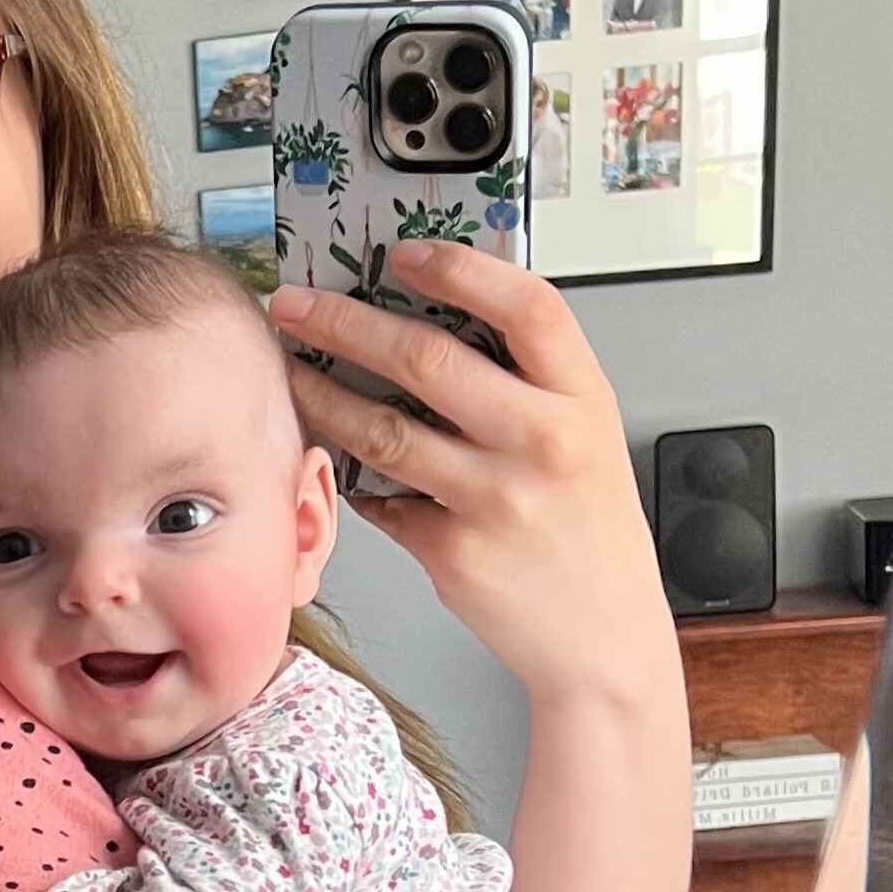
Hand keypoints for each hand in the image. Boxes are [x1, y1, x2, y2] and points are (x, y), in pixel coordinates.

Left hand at [264, 241, 670, 705]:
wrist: (604, 638)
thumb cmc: (589, 532)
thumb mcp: (586, 438)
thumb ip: (526, 385)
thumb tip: (429, 322)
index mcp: (583, 399)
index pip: (527, 306)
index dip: (459, 269)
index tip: (401, 253)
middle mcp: (546, 442)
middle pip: (427, 358)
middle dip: (342, 323)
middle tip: (294, 306)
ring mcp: (498, 499)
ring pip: (383, 429)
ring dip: (320, 395)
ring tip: (289, 373)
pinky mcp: (455, 551)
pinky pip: (382, 498)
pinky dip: (355, 477)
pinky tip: (340, 461)